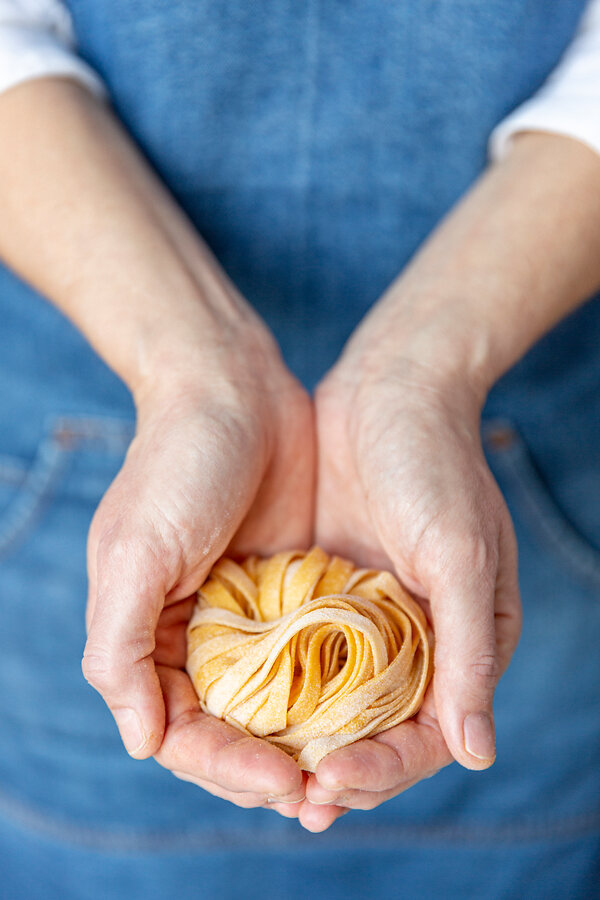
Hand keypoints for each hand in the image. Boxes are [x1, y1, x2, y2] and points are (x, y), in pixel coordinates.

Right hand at [82, 333, 312, 810]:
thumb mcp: (134, 551)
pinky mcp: (294, 587)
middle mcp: (197, 633)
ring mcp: (249, 613)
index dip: (225, 767)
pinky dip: (332, 689)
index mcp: (150, 634)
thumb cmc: (177, 464)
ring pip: (278, 704)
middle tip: (324, 792)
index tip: (283, 781)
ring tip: (352, 768)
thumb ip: (121, 649)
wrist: (232, 386)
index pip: (181, 730)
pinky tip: (367, 710)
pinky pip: (313, 655)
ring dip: (306, 742)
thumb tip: (142, 743)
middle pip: (231, 730)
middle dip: (269, 767)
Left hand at [297, 357, 520, 830]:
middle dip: (335, 771)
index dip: (382, 771)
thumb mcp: (459, 553)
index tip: (327, 784)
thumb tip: (476, 753)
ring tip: (254, 773)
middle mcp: (414, 641)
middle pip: (375, 733)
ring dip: (298, 742)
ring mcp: (365, 619)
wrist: (390, 390)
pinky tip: (238, 708)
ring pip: (331, 704)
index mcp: (460, 642)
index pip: (425, 734)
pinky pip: (299, 656)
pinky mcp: (324, 592)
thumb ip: (469, 651)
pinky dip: (276, 687)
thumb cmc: (436, 466)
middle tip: (288, 798)